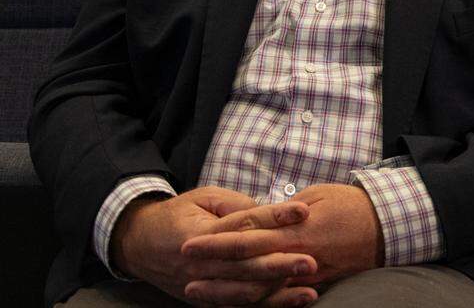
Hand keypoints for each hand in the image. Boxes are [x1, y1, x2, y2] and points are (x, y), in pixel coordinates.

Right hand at [110, 186, 317, 305]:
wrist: (140, 244)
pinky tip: (294, 303)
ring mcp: (204, 287)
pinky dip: (268, 307)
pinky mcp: (208, 301)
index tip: (304, 210)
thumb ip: (236, 204)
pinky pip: (240, 307)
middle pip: (246, 265)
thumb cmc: (179, 214)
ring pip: (245, 293)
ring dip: (279, 293)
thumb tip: (271, 211)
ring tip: (310, 289)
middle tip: (312, 261)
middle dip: (281, 264)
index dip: (275, 217)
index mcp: (202, 235)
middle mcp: (202, 265)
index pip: (243, 225)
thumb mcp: (204, 198)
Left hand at [181, 183, 382, 299]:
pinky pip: (277, 295)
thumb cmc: (351, 204)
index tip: (191, 241)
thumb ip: (285, 210)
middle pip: (246, 260)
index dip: (217, 237)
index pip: (248, 231)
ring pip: (257, 285)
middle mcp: (296, 252)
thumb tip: (261, 217)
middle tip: (183, 266)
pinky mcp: (313, 285)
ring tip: (197, 290)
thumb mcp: (317, 196)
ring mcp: (304, 273)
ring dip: (225, 288)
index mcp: (295, 225)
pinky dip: (253, 299)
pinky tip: (233, 301)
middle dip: (213, 263)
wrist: (386, 227)